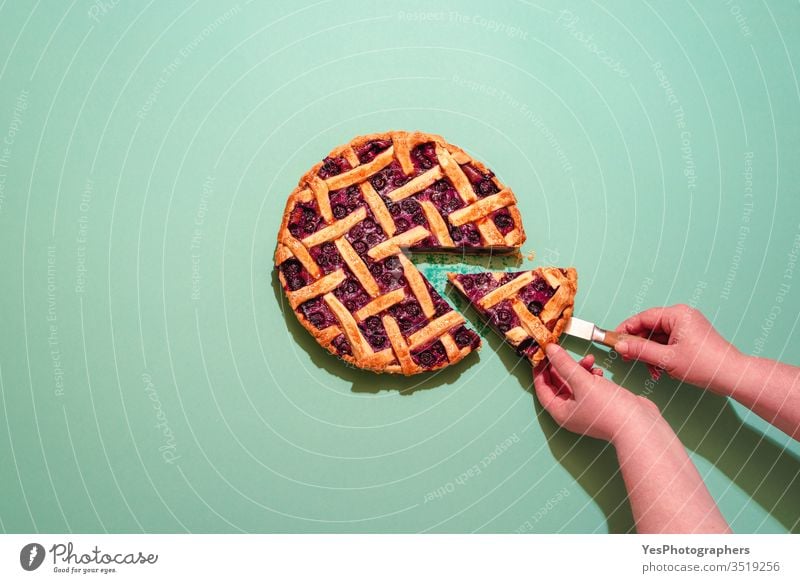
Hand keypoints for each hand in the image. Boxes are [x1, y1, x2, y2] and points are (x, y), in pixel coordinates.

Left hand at [533, 344, 658, 441]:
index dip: (540, 371)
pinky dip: (592, 376)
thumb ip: (564, 364)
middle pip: (559, 385)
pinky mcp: (600, 405)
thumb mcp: (582, 382)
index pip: (542, 389)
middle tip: (563, 352)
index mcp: (561, 412)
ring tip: (589, 359)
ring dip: (580, 369)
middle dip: (562, 367)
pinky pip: (589, 387)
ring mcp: (586, 409)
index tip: (541, 355)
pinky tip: (599, 371)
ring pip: (575, 384)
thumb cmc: (609, 409)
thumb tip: (549, 350)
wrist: (639, 424)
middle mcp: (571, 412)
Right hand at [614, 304, 741, 390]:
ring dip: (650, 353)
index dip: (626, 329)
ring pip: (657, 337)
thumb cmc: (706, 364)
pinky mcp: (689, 337)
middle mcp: (682, 317)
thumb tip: (620, 345)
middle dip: (639, 345)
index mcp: (677, 314)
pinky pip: (667, 343)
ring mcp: (686, 327)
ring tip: (651, 370)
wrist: (733, 376)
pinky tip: (660, 370)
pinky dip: (660, 355)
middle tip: (627, 357)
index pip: (643, 317)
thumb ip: (641, 350)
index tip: (614, 340)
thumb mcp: (667, 359)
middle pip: (649, 327)